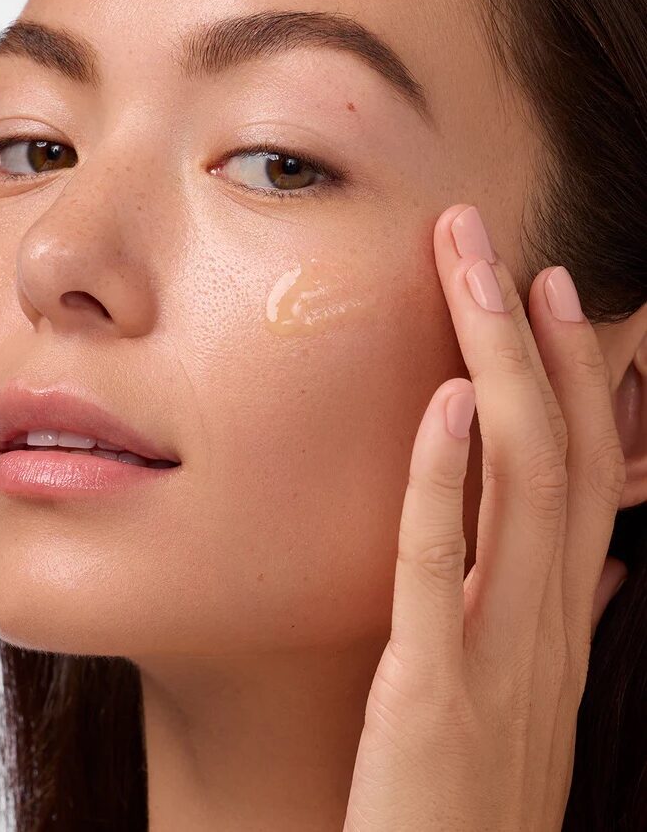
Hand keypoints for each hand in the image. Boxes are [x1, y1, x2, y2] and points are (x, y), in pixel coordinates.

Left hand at [342, 203, 627, 831]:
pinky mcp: (432, 688)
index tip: (555, 296)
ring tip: (479, 279)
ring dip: (500, 367)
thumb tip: (594, 560)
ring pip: (521, 483)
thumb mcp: (529, 693)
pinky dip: (446, 473)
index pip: (593, 473)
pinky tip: (445, 399)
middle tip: (507, 247)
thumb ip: (555, 615)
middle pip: (563, 451)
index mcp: (564, 615)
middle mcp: (549, 619)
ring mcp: (499, 652)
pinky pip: (440, 562)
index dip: (583, 377)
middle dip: (539, 339)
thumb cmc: (477, 787)